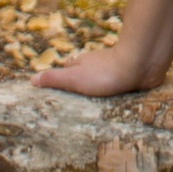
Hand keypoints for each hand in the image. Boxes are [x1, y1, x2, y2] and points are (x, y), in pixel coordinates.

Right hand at [31, 45, 169, 96]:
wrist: (140, 65)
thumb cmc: (105, 73)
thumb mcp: (75, 78)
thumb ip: (55, 79)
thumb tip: (32, 79)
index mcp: (82, 62)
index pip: (68, 69)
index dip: (62, 78)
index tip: (57, 91)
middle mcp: (97, 63)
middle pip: (85, 73)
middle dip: (81, 85)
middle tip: (74, 103)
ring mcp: (114, 68)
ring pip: (102, 79)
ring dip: (98, 89)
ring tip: (93, 108)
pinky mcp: (130, 75)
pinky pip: (119, 85)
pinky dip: (114, 92)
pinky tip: (115, 103)